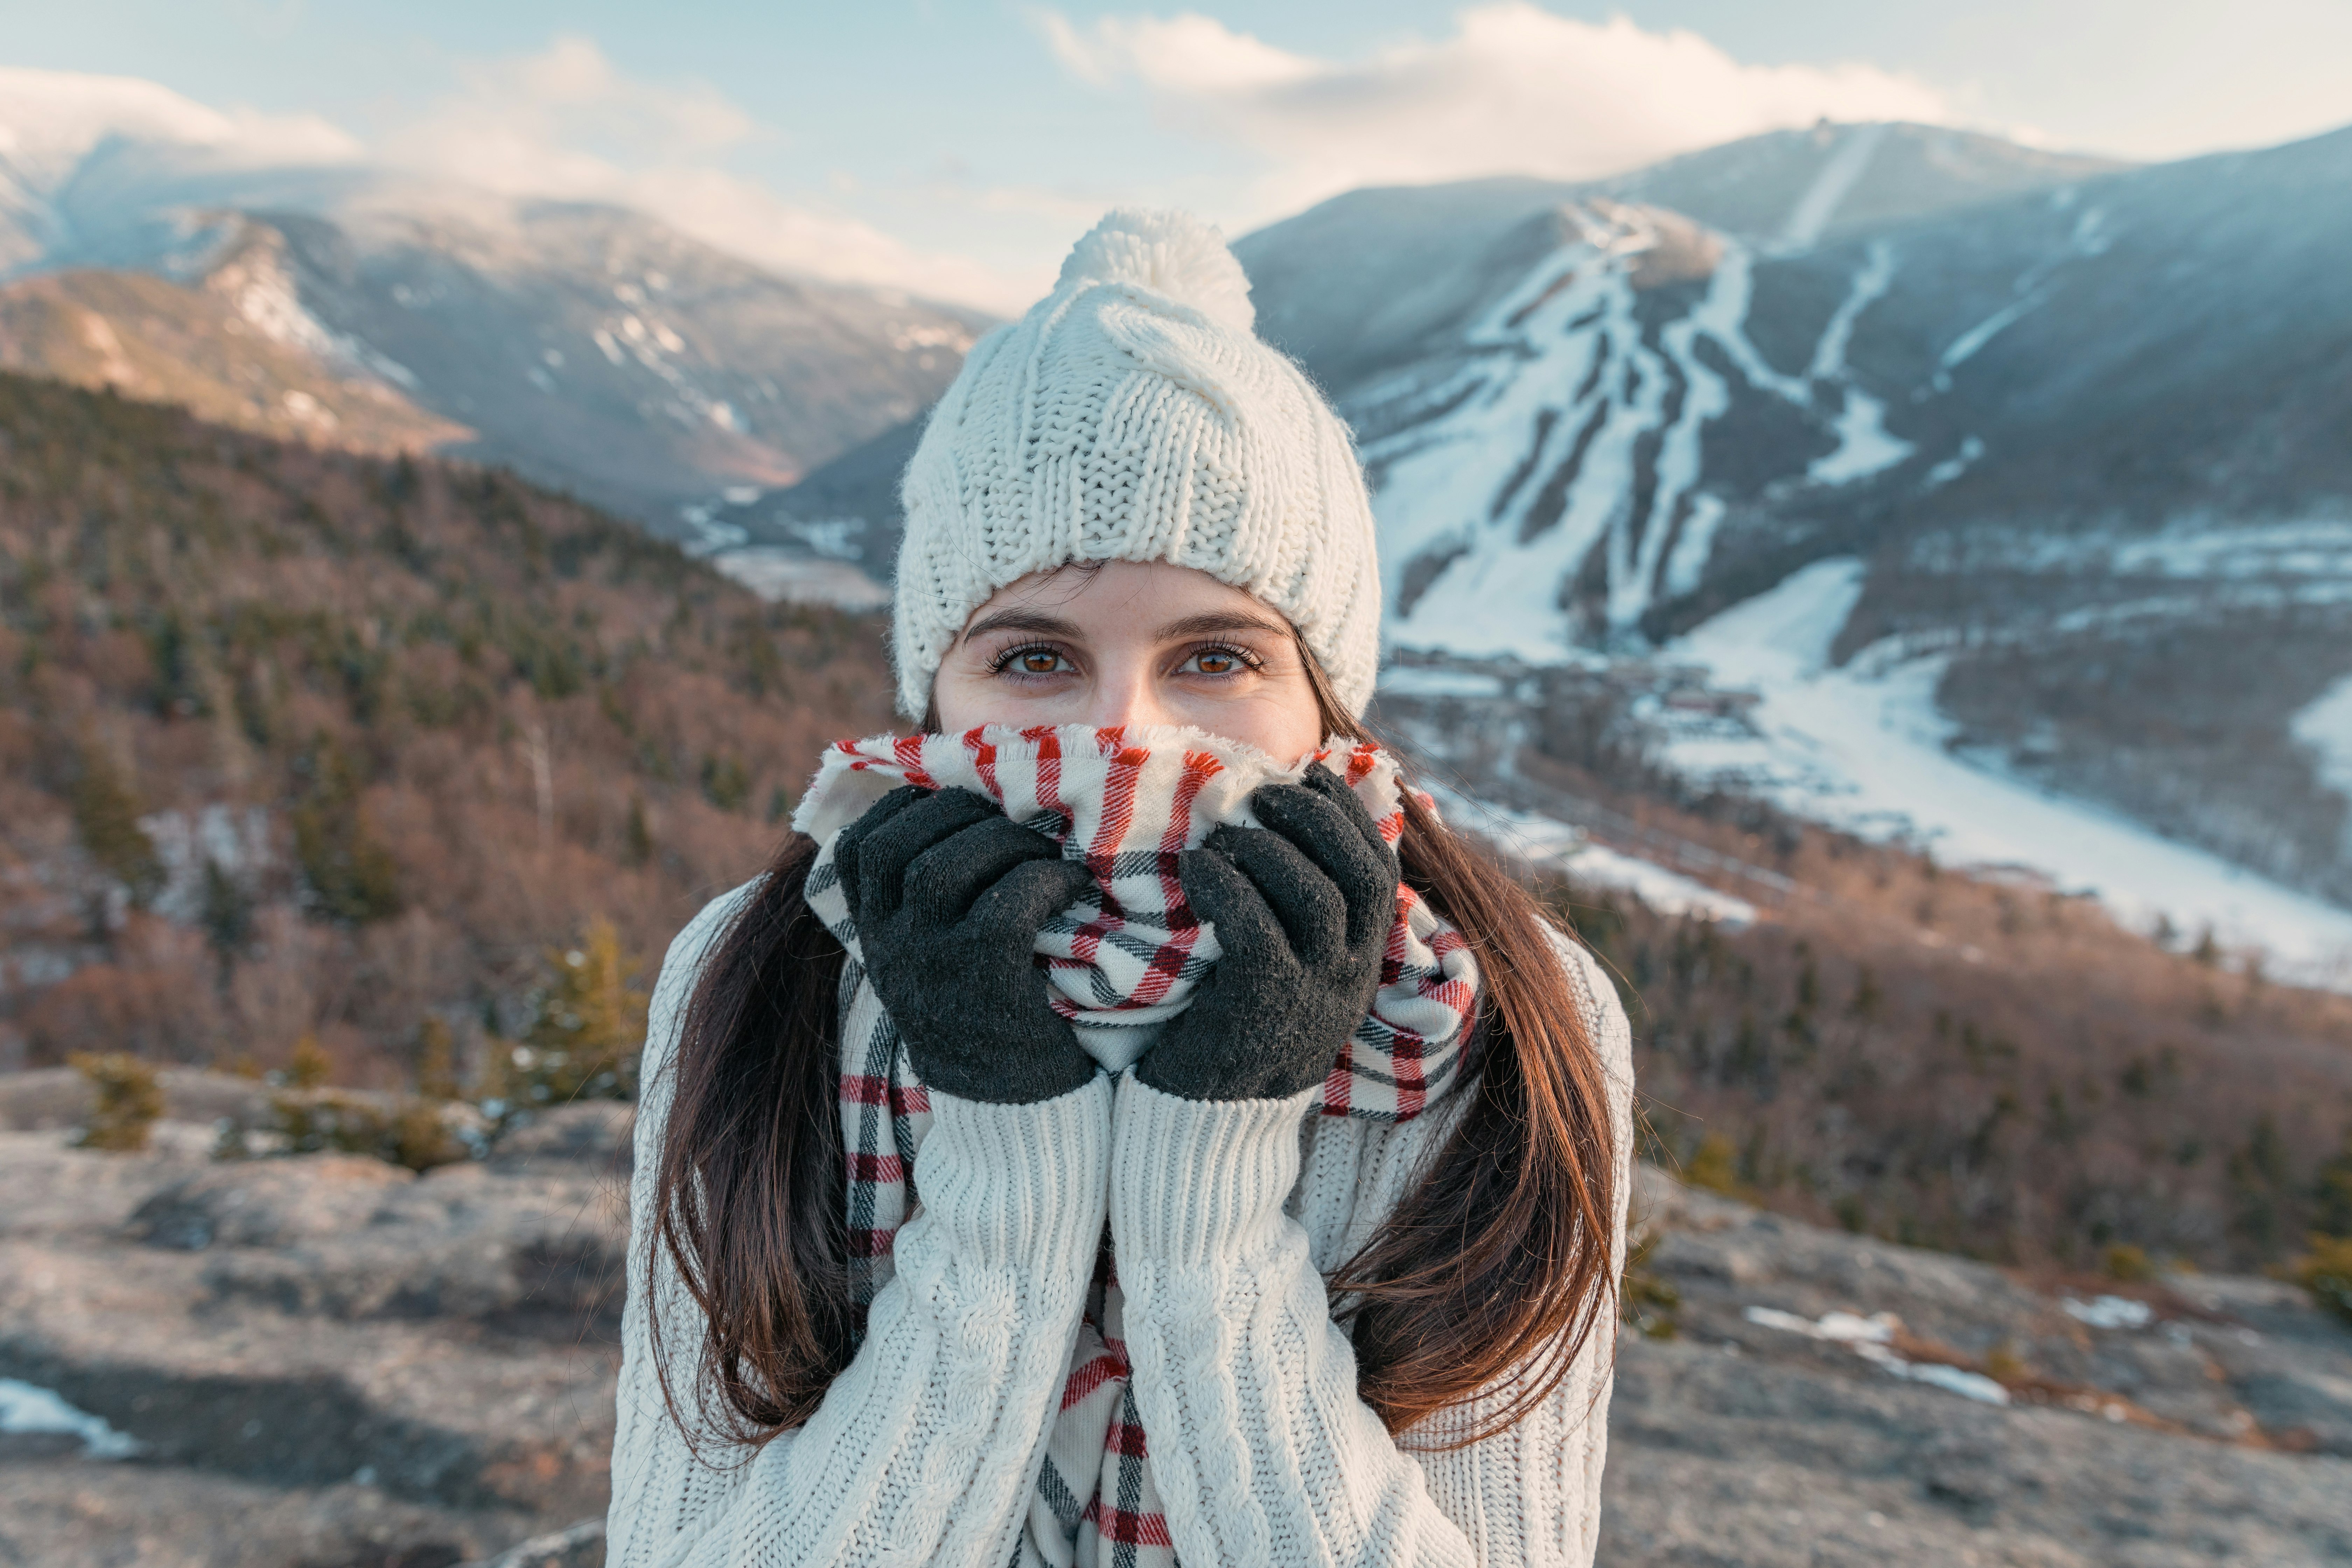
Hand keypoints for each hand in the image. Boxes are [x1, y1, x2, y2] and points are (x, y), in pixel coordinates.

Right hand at [832, 785, 1099, 1104]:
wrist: (1009, 1114)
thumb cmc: (987, 1018)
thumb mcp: (933, 960)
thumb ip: (928, 904)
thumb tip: (964, 817)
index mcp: (874, 935)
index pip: (859, 845)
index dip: (909, 807)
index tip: (959, 805)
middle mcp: (890, 947)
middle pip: (899, 841)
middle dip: (961, 812)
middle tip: (1014, 826)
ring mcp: (931, 965)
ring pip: (947, 864)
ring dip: (1006, 840)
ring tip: (1046, 854)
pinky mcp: (985, 983)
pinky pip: (1009, 902)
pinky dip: (1047, 880)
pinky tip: (1075, 886)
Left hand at [1137, 764, 1400, 1101]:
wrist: (1206, 1122)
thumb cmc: (1234, 1027)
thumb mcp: (1286, 970)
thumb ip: (1296, 915)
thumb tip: (1281, 831)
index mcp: (1362, 961)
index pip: (1379, 872)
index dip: (1349, 816)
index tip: (1311, 777)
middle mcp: (1350, 976)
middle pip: (1360, 876)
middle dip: (1317, 820)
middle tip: (1264, 792)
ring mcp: (1313, 993)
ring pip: (1315, 896)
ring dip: (1268, 848)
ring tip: (1225, 832)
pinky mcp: (1263, 1006)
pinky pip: (1255, 927)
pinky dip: (1226, 885)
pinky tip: (1197, 869)